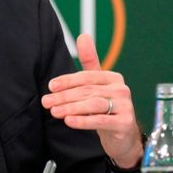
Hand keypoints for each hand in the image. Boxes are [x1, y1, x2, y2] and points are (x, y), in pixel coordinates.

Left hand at [41, 34, 143, 169]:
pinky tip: (69, 121)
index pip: (87, 76)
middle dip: (65, 96)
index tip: (51, 86)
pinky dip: (83, 121)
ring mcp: (125, 106)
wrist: (123, 136)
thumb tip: (83, 36)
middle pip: (88, 91)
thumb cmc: (107, 108)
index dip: (68, 81)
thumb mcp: (98, 85)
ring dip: (71, 107)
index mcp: (113, 78)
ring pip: (93, 104)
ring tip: (55, 111)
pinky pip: (101, 120)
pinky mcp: (125, 123)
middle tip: (46, 102)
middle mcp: (121, 89)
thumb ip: (90, 62)